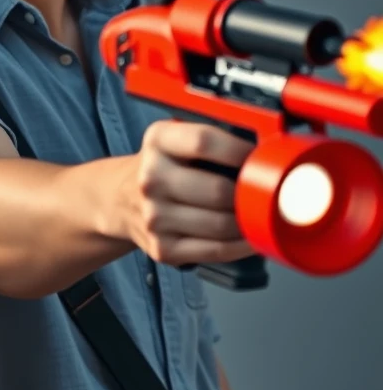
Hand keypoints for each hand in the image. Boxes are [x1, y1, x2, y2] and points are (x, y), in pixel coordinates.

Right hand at [114, 119, 257, 265]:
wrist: (120, 199)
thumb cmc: (163, 168)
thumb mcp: (176, 139)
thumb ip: (215, 140)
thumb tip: (269, 152)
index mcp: (157, 141)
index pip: (204, 141)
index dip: (241, 151)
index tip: (262, 159)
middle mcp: (151, 178)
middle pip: (219, 191)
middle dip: (250, 195)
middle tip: (266, 193)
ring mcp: (154, 216)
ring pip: (222, 225)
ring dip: (249, 222)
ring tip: (259, 214)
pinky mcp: (162, 247)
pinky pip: (217, 250)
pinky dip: (241, 245)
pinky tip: (249, 235)